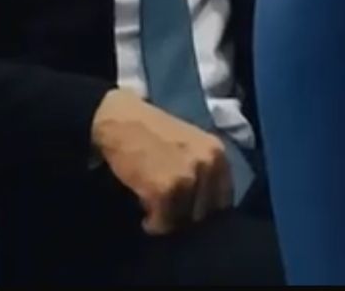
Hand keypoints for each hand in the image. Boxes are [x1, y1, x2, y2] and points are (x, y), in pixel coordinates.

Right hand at [91, 88, 231, 234]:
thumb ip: (205, 172)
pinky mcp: (165, 190)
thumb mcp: (192, 145)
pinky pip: (163, 223)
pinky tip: (145, 211)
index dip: (206, 211)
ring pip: (185, 222)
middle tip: (171, 212)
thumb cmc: (153, 132)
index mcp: (218, 154)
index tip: (190, 212)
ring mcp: (188, 178)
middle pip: (206, 214)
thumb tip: (209, 210)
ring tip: (156, 211)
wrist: (120, 119)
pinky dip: (153, 223)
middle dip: (189, 218)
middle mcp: (208, 165)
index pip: (223, 201)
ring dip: (169, 221)